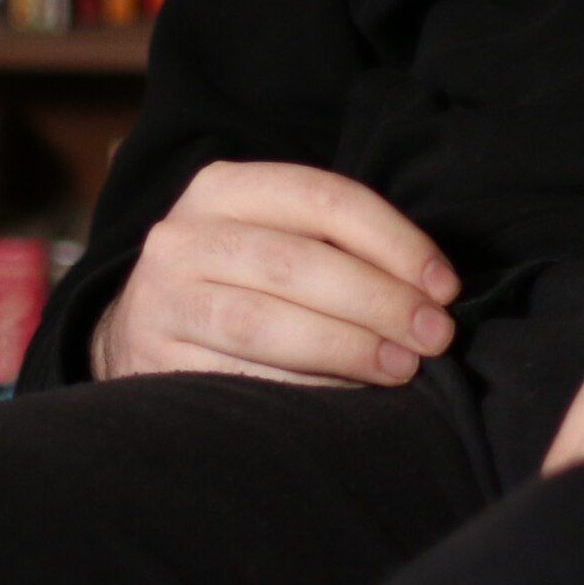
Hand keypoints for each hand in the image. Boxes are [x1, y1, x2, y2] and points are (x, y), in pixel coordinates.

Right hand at [92, 160, 460, 387]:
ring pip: (265, 322)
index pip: (323, 199)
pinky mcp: (153, 360)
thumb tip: (431, 292)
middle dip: (379, 300)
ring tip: (403, 367)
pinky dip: (305, 389)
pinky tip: (350, 396)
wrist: (139, 330)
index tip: (445, 287)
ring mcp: (162, 299)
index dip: (395, 241)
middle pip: (297, 263)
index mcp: (224, 188)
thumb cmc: (240, 281)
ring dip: (347, 347)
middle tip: (435, 335)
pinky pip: (241, 376)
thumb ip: (339, 247)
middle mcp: (184, 236)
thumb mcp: (275, 237)